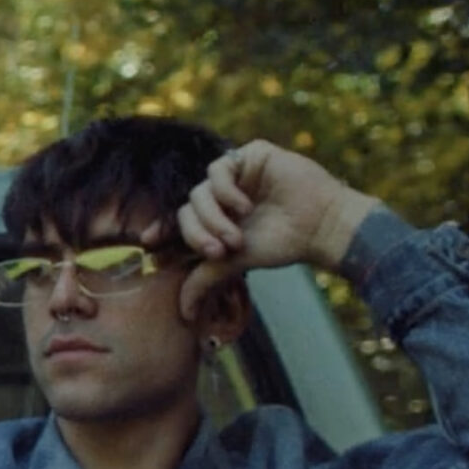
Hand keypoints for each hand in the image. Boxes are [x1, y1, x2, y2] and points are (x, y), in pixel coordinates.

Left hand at [169, 140, 379, 319]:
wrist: (321, 226)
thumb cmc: (284, 244)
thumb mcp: (236, 261)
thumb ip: (204, 278)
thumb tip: (181, 312)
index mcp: (218, 219)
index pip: (182, 223)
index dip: (161, 231)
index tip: (146, 245)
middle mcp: (223, 197)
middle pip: (187, 210)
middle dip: (197, 234)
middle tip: (219, 251)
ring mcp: (236, 175)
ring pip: (198, 191)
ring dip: (212, 217)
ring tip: (237, 236)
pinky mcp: (250, 156)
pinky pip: (218, 169)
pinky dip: (224, 191)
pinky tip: (244, 206)